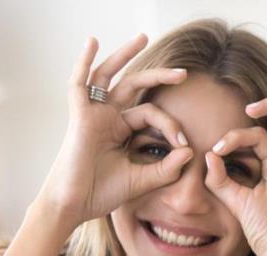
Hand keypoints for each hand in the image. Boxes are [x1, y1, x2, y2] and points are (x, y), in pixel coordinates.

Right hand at [39, 34, 192, 232]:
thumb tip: (190, 151)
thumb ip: (167, 167)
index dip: (172, 126)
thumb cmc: (103, 193)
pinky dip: (84, 61)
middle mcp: (108, 117)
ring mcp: (93, 114)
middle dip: (159, 76)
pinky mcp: (80, 116)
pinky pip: (79, 83)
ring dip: (125, 55)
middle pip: (135, 86)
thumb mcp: (144, 179)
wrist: (76, 206)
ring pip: (110, 75)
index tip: (184, 145)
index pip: (152, 114)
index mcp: (121, 130)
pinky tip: (92, 42)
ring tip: (143, 37)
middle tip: (184, 73)